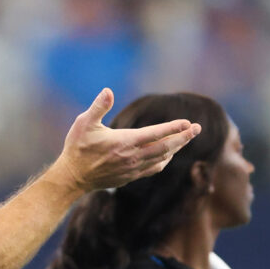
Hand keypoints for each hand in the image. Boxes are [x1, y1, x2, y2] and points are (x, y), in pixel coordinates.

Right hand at [49, 88, 200, 193]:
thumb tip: (108, 91)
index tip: (188, 122)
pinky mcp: (130, 177)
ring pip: (162, 158)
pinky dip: (165, 160)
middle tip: (197, 129)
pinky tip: (168, 154)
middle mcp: (132, 157)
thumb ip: (98, 107)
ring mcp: (132, 169)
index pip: (155, 134)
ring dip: (176, 148)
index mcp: (124, 142)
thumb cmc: (77, 148)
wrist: (72, 177)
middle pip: (165, 148)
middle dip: (183, 138)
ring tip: (186, 138)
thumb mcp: (83, 123)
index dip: (173, 128)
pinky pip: (154, 168)